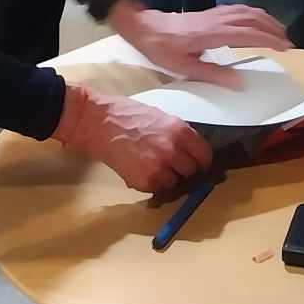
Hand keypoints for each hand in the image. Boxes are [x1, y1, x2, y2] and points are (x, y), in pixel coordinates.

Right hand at [53, 84, 212, 193]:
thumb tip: (191, 151)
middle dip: (184, 170)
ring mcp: (159, 168)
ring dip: (166, 178)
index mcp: (180, 131)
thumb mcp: (161, 117)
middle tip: (172, 165)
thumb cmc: (128, 114)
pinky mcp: (143, 181)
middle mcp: (173, 151)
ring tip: (151, 165)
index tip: (198, 165)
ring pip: (173, 183)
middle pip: (191, 172)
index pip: (204, 156)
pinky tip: (139, 169)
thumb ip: (178, 135)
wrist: (99, 122)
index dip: (202, 162)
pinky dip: (150, 183)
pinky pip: (155, 188)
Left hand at [107, 0, 290, 88]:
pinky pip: (237, 9)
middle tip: (288, 42)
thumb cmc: (162, 49)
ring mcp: (213, 14)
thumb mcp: (184, 68)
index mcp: (212, 34)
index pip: (248, 34)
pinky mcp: (209, 13)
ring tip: (279, 30)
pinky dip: (252, 13)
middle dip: (273, 29)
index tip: (285, 47)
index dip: (269, 39)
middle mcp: (216, 20)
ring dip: (265, 19)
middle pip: (251, 19)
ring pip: (245, 12)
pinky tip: (256, 20)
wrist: (144, 26)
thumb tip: (240, 82)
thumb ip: (213, 74)